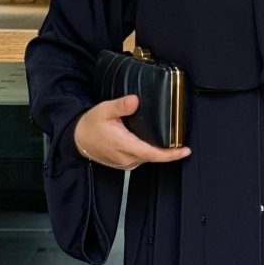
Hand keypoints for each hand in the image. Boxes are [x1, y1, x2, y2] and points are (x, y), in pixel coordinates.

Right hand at [72, 94, 191, 169]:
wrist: (78, 139)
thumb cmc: (91, 125)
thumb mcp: (104, 110)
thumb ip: (120, 106)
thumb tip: (134, 100)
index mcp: (124, 145)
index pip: (152, 153)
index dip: (170, 154)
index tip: (185, 151)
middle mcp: (127, 158)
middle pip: (153, 156)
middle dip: (169, 151)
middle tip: (182, 142)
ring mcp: (126, 163)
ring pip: (148, 158)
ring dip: (158, 151)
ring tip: (170, 142)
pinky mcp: (125, 164)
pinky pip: (141, 159)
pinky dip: (149, 152)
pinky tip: (153, 143)